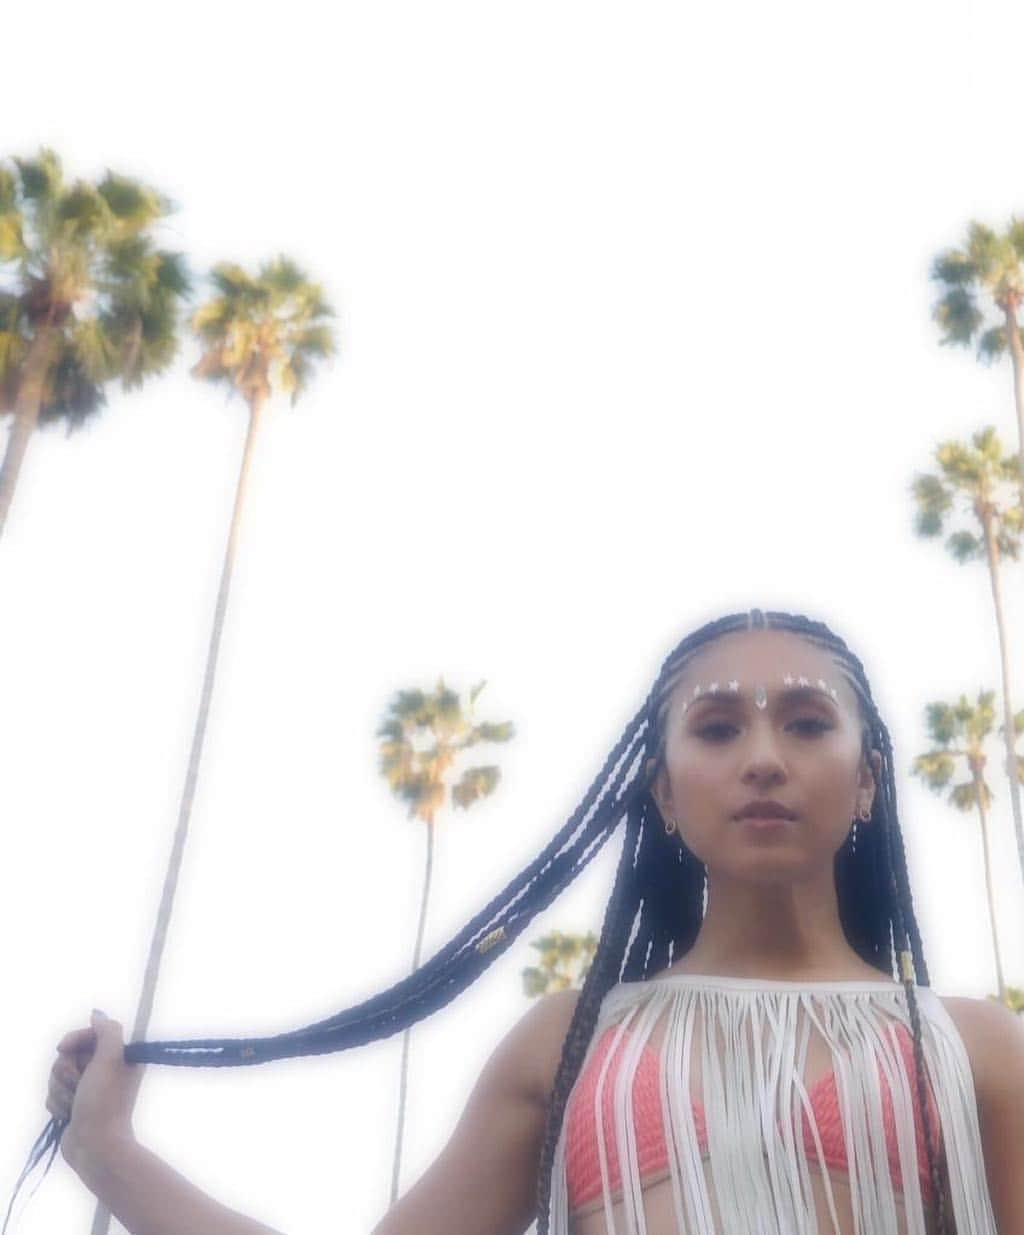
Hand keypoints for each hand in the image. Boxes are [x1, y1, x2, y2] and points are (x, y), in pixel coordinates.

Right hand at [47, 1010, 144, 1168]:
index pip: (91, 1033)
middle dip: (67, 1070)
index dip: (74, 1039)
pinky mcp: (73, 1104)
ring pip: (58, 1075)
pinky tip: (67, 1114)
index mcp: (120, 1056)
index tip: (63, 1048)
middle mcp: (106, 1069)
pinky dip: (57, 1103)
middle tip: (77, 1085)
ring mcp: (88, 1088)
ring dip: (61, 1089)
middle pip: (70, 1054)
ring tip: (73, 1104)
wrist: (95, 1147)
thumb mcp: (111, 1059)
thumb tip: (97, 1015)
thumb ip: (107, 1031)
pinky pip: (53, 1094)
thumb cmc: (105, 1102)